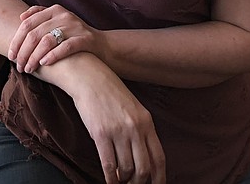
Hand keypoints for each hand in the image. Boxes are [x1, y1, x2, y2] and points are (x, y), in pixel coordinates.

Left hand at [9, 4, 106, 74]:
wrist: (103, 46)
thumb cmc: (74, 37)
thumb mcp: (58, 23)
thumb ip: (41, 18)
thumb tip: (21, 18)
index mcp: (54, 10)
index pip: (27, 23)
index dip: (16, 40)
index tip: (11, 55)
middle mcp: (63, 15)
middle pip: (35, 33)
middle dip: (23, 52)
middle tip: (19, 66)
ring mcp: (75, 26)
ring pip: (47, 41)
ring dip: (34, 57)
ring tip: (29, 68)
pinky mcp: (85, 39)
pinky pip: (65, 46)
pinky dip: (52, 55)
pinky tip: (44, 63)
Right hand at [67, 60, 166, 183]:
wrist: (89, 77)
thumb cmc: (110, 93)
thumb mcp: (133, 109)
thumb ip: (141, 130)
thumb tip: (142, 157)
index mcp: (147, 122)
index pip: (159, 158)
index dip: (159, 177)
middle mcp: (135, 128)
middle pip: (144, 168)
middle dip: (139, 182)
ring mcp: (118, 131)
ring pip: (126, 169)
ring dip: (123, 181)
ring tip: (119, 181)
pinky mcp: (101, 133)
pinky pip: (109, 164)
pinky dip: (110, 177)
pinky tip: (109, 180)